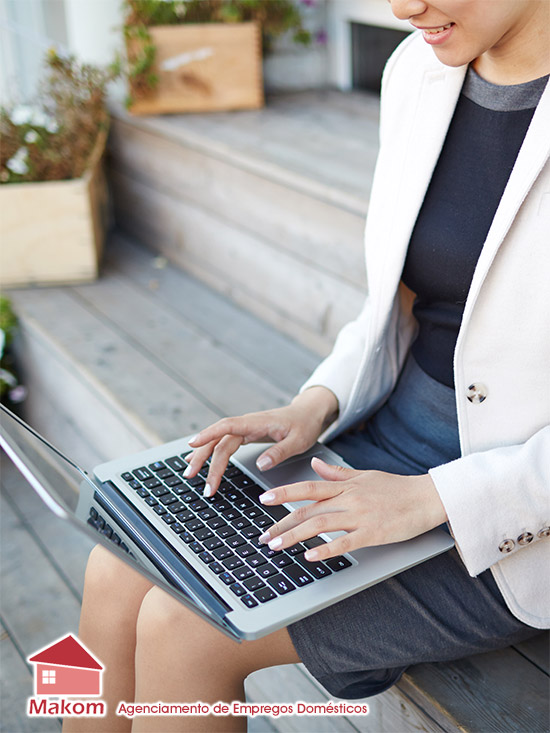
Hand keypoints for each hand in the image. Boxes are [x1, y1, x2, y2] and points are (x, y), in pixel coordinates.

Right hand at [184, 387, 338, 495]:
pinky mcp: (245, 434)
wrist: (308, 413)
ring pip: (218, 442)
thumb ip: (280, 452)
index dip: (208, 434)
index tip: (192, 444)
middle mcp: (247, 424)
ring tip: (190, 474)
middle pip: (218, 439)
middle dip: (202, 457)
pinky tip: (197, 459)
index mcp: (257, 422)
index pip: (227, 426)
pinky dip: (210, 452)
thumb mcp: (298, 441)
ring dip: (203, 457)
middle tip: (192, 476)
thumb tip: (261, 465)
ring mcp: (244, 429)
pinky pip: (223, 443)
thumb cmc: (304, 425)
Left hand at [257, 458, 446, 560]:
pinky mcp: (374, 533)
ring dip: (295, 536)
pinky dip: (326, 549)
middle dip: (282, 523)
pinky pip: (345, 542)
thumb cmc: (397, 487)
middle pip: (308, 510)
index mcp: (346, 485)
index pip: (308, 487)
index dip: (284, 492)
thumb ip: (338, 473)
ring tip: (277, 546)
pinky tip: (310, 557)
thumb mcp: (365, 475)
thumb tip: (316, 464)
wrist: (427, 496)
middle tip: (263, 536)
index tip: (264, 499)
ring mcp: (360, 516)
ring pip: (320, 525)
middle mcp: (349, 498)